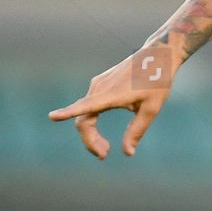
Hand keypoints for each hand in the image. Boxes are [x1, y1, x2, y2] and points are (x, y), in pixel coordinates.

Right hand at [49, 43, 177, 158]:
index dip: (67, 113)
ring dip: (91, 133)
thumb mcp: (151, 108)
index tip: (52, 116)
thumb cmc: (158, 81)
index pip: (85, 107)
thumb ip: (137, 130)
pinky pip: (89, 106)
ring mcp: (98, 84)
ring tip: (106, 149)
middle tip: (103, 155)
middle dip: (90, 140)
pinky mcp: (101, 83)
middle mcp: (99, 88)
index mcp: (111, 94)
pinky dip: (92, 121)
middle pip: (83, 120)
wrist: (158, 55)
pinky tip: (100, 134)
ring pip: (85, 114)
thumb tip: (127, 153)